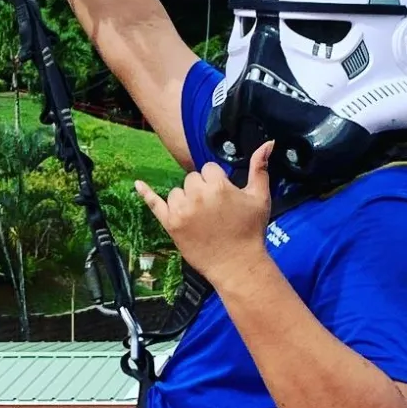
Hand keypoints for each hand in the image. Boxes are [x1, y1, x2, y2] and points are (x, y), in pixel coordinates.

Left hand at [136, 142, 273, 285]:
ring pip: (178, 191)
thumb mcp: (260, 197)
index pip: (209, 170)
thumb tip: (268, 142)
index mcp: (219, 186)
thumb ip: (261, 168)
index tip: (224, 199)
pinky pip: (154, 204)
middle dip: (202, 190)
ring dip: (186, 199)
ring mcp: (181, 210)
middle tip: (215, 211)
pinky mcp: (170, 224)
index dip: (217, 182)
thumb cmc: (251, 231)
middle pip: (192, 179)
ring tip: (202, 218)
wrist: (237, 265)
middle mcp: (197, 195)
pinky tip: (138, 184)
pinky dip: (146, 193)